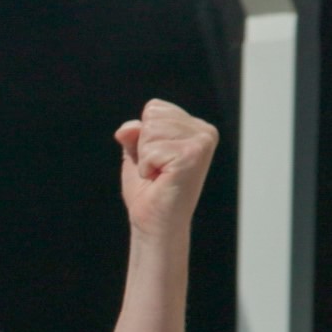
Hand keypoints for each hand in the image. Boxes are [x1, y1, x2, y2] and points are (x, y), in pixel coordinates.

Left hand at [116, 99, 219, 244]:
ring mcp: (202, 142)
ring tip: (160, 175)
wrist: (155, 223)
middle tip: (157, 170)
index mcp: (196, 126)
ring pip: (150, 131)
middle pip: (151, 117)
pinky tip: (161, 180)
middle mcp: (205, 131)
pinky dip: (147, 168)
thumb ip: (133, 134)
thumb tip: (126, 128)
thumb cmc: (148, 191)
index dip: (143, 136)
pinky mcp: (193, 155)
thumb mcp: (137, 155)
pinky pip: (151, 150)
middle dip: (143, 146)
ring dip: (146, 158)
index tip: (156, 160)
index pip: (154, 108)